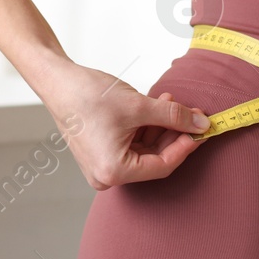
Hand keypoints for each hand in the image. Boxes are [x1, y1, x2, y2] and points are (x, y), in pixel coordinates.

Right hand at [38, 61, 209, 190]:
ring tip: (171, 101)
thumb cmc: (89, 95)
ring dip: (160, 128)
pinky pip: (131, 145)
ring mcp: (101, 166)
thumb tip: (201, 124)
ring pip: (144, 151)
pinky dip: (145, 128)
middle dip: (173, 134)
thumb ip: (174, 116)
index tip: (201, 130)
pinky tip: (155, 107)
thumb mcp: (138, 105)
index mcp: (113, 172)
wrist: (57, 82)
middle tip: (192, 114)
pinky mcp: (100, 153)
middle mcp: (106, 176)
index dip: (184, 146)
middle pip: (153, 160)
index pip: (161, 165)